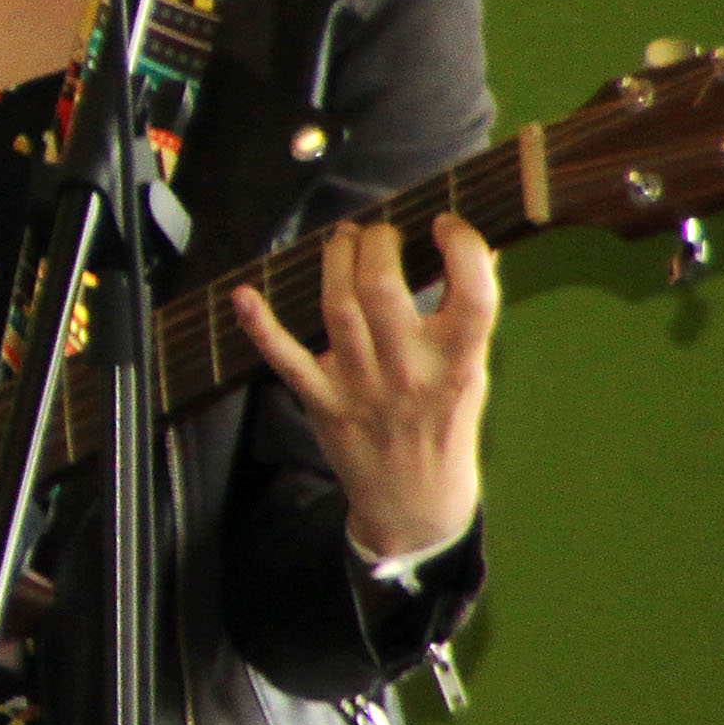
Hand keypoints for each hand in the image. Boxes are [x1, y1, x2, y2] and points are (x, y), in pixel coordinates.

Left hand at [229, 212, 495, 562]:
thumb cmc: (444, 424)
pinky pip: (285, 358)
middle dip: (376, 243)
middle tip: (379, 234)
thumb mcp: (473, 372)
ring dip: (336, 260)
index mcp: (458, 361)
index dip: (462, 247)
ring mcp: (360, 385)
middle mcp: (409, 370)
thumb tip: (480, 252)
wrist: (414, 500)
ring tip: (344, 240)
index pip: (473, 293)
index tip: (445, 224)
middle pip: (383, 288)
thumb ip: (470, 316)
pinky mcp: (321, 399)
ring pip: (338, 307)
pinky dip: (261, 326)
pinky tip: (244, 295)